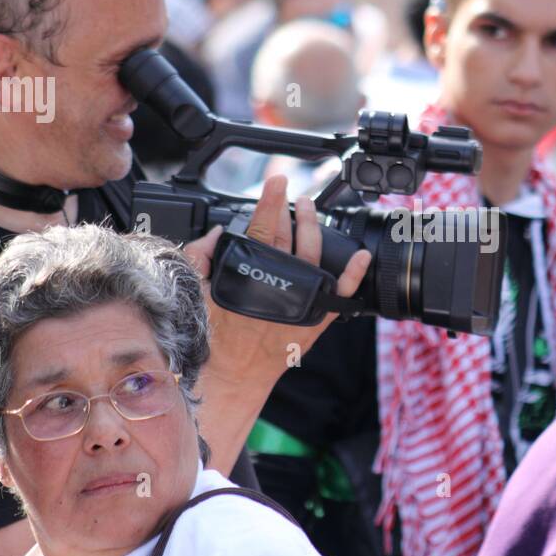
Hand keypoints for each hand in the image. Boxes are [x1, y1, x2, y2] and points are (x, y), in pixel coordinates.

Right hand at [182, 175, 370, 381]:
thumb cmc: (214, 337)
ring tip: (308, 208)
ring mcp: (300, 303)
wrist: (234, 376)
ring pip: (313, 255)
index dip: (269, 202)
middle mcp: (278, 287)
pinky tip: (361, 256)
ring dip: (313, 227)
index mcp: (248, 276)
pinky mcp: (316, 319)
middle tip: (290, 191)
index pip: (260, 229)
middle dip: (290, 209)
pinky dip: (353, 274)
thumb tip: (216, 232)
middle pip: (288, 237)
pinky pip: (341, 294)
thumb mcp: (195, 293)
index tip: (276, 180)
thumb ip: (201, 257)